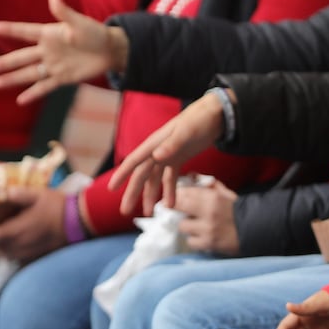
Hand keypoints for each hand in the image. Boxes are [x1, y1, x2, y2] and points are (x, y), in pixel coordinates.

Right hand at [0, 0, 127, 104]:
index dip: (11, 30)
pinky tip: (20, 101)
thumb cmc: (95, 32)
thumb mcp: (79, 22)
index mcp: (49, 34)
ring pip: (29, 73)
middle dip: (4, 63)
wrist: (110, 51)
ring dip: (13, 79)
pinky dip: (33, 93)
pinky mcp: (61, 78)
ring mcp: (53, 65)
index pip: (26, 32)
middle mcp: (47, 51)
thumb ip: (64, 12)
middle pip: (21, 58)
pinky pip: (45, 87)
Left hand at [0, 186, 67, 263]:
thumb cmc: (58, 207)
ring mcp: (24, 254)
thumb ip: (17, 194)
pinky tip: (6, 236)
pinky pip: (11, 255)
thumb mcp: (37, 195)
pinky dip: (4, 247)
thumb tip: (2, 192)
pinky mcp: (31, 257)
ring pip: (0, 252)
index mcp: (15, 232)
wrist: (79, 223)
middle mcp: (17, 247)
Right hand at [109, 92, 225, 214]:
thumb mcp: (187, 131)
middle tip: (125, 211)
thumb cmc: (200, 119)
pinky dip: (169, 191)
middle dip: (133, 193)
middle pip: (141, 175)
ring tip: (148, 213)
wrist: (216, 115)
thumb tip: (156, 156)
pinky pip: (170, 179)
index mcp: (154, 144)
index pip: (134, 161)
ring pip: (154, 180)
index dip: (122, 174)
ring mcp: (166, 156)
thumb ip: (172, 144)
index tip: (111, 188)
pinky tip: (170, 204)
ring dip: (150, 196)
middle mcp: (156, 151)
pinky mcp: (177, 160)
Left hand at [172, 181, 237, 254]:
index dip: (178, 195)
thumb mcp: (227, 194)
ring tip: (196, 225)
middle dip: (178, 207)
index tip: (177, 197)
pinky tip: (201, 236)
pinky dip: (194, 239)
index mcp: (213, 198)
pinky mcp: (209, 244)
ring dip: (187, 225)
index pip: (183, 193)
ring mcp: (207, 230)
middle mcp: (208, 213)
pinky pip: (191, 242)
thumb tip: (192, 175)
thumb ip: (209, 185)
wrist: (259, 230)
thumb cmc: (240, 210)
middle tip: (182, 209)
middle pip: (178, 207)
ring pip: (182, 226)